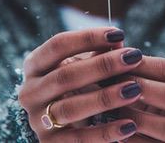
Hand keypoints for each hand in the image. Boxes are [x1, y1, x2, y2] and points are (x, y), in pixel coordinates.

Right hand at [18, 27, 143, 141]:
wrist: (63, 130)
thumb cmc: (77, 88)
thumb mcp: (81, 68)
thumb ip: (97, 54)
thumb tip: (118, 41)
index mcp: (34, 66)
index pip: (57, 45)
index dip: (88, 37)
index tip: (119, 33)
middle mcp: (29, 93)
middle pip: (65, 76)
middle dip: (103, 65)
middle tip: (133, 57)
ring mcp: (37, 121)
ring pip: (71, 108)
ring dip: (105, 97)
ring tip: (135, 89)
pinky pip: (80, 140)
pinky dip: (106, 132)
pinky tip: (130, 125)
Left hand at [119, 56, 164, 141]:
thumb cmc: (155, 113)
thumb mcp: (154, 92)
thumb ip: (138, 70)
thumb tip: (114, 40)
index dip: (142, 64)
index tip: (115, 61)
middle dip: (142, 88)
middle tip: (112, 84)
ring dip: (139, 118)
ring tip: (113, 111)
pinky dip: (138, 142)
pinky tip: (118, 135)